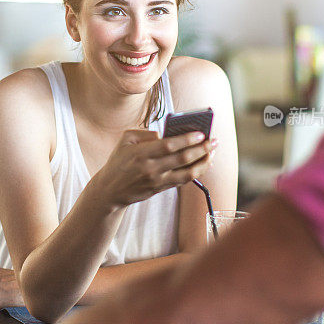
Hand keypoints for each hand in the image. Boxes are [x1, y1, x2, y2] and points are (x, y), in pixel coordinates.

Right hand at [96, 129, 215, 208]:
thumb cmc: (118, 161)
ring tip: (212, 153)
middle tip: (213, 141)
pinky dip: (195, 172)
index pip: (169, 145)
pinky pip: (182, 181)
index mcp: (141, 153)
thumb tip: (165, 135)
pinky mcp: (160, 189)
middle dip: (201, 149)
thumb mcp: (125, 140)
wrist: (109, 190)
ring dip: (203, 163)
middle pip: (182, 159)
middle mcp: (151, 168)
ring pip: (187, 173)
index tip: (201, 133)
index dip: (187, 139)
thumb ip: (145, 133)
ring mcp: (157, 180)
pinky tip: (202, 164)